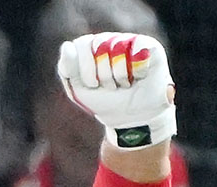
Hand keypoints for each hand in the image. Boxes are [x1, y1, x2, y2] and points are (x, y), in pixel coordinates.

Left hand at [57, 32, 175, 149]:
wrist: (131, 117)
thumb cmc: (103, 101)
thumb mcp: (78, 90)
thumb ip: (67, 69)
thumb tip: (66, 45)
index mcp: (89, 48)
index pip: (82, 44)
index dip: (86, 68)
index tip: (92, 85)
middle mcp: (109, 40)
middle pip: (100, 45)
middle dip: (103, 75)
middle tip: (110, 86)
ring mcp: (129, 40)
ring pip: (118, 48)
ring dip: (119, 75)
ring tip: (123, 84)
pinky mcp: (149, 45)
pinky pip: (139, 48)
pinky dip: (137, 70)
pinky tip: (138, 77)